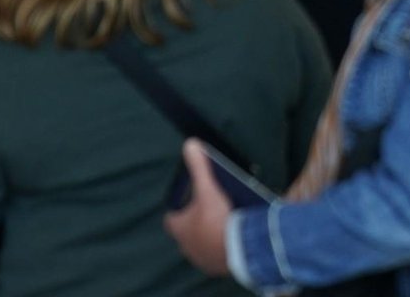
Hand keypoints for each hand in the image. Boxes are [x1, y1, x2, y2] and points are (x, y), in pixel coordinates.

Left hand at [164, 140, 232, 276]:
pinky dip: (220, 246)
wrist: (238, 249)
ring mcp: (201, 257)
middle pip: (186, 232)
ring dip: (208, 235)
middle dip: (195, 222)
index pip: (171, 218)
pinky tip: (231, 238)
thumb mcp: (208, 189)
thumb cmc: (216, 218)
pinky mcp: (216, 266)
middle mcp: (186, 246)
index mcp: (180, 228)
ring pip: (201, 244)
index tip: (185, 203)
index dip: (177, 210)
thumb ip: (199, 168)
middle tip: (208, 211)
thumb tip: (190, 144)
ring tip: (221, 222)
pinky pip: (215, 254)